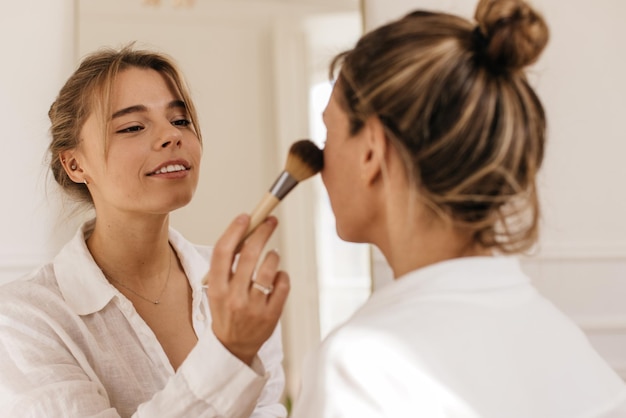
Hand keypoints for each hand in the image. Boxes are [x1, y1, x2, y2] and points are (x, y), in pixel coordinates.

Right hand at [204, 214, 289, 364]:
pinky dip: (282, 275)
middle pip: (250, 254)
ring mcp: (254, 307)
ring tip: (271, 256)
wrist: (232, 348)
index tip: (245, 217)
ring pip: (270, 267)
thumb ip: (227, 266)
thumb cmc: (226, 312)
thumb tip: (245, 232)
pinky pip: (283, 283)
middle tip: (270, 221)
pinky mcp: (272, 315)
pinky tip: (276, 277)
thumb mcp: (217, 290)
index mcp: (216, 289)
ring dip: (273, 256)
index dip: (234, 230)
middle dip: (262, 232)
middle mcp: (234, 297)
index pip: (223, 252)